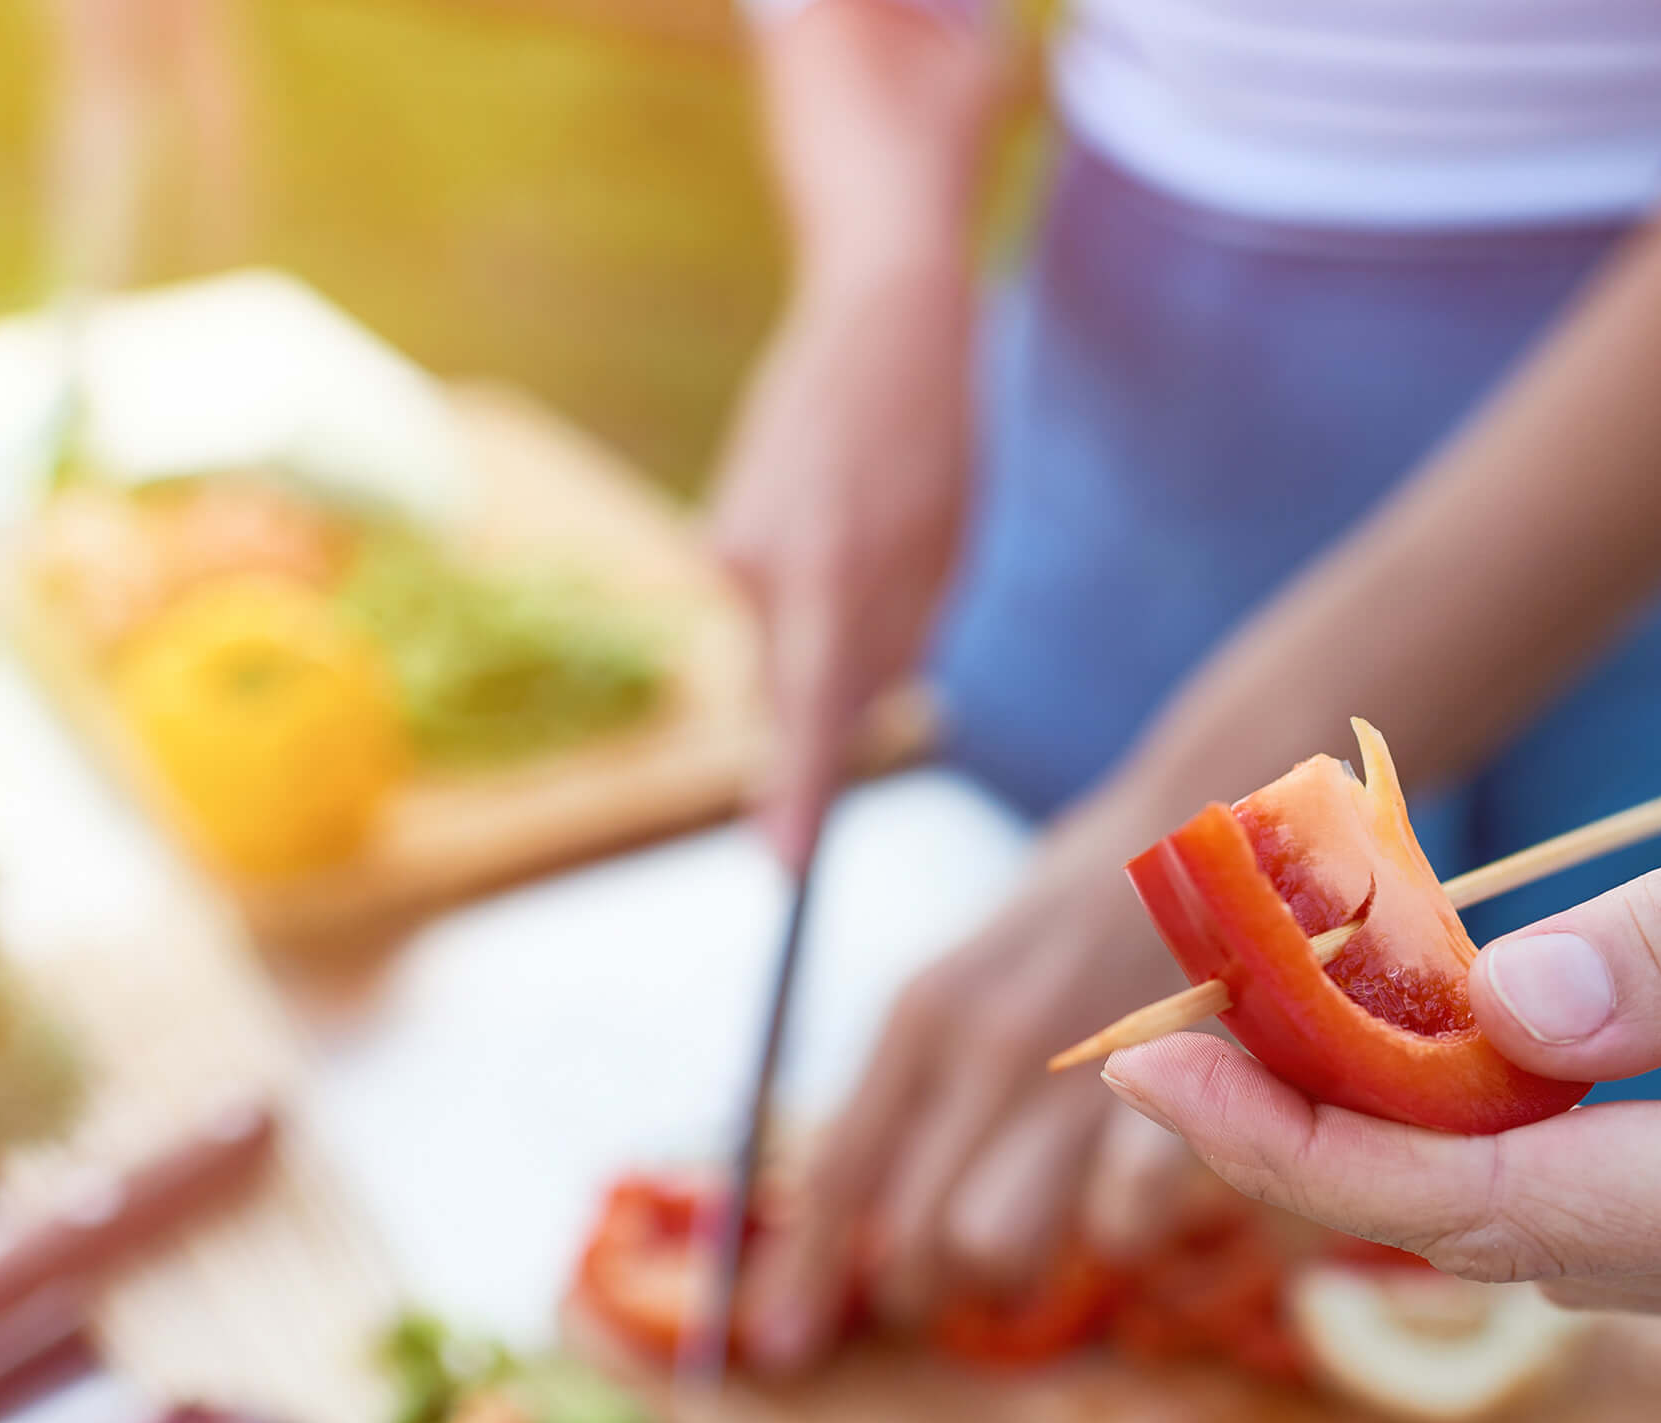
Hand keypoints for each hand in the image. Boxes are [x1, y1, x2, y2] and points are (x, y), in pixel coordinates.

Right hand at [706, 260, 973, 863]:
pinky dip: (808, 593)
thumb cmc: (933, 439)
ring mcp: (728, 550)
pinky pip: (771, 609)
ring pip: (783, 651)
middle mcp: (760, 567)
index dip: (796, 796)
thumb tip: (843, 719)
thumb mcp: (943, 550)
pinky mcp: (717, 533)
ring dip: (831, 630)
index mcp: (832, 572)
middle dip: (836, 699)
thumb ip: (892, 640)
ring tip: (879, 528)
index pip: (810, 713)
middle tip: (900, 596)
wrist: (876, 314)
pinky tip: (842, 516)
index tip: (785, 870)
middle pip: (796, 693)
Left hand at [738, 799, 1221, 1369]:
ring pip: (1001, 1248)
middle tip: (942, 1287)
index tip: (780, 1346)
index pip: (839, 1169)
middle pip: (914, 1236)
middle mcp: (987, 1042)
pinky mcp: (1183, 1090)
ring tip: (1031, 1245)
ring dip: (1014, 1272)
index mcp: (923, 1008)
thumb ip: (912, 1083)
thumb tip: (856, 1212)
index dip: (801, 1270)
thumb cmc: (1082, 909)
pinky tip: (1126, 1205)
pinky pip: (1121, 1230)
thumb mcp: (967, 975)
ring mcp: (1083, 1071)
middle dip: (921, 1287)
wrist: (1212, 826)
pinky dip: (1119, 1238)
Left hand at [1099, 712, 1660, 1359]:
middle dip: (1314, 1135)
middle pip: (1504, 1235)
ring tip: (1262, 1004)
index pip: (1521, 1202)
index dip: (1316, 1140)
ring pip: (1547, 1235)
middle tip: (1162, 1013)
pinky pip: (1617, 1213)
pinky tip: (1425, 1042)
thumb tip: (1496, 1010)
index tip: (1157, 1057)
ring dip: (1395, 1134)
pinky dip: (1500, 1137)